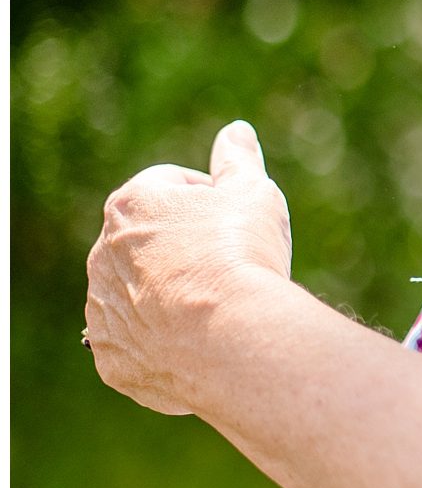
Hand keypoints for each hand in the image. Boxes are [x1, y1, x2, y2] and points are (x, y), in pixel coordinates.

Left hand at [84, 121, 293, 414]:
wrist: (231, 337)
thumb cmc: (241, 256)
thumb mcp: (252, 195)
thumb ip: (238, 161)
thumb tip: (236, 131)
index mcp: (131, 204)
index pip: (172, 185)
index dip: (213, 198)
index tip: (240, 222)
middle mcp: (103, 253)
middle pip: (151, 241)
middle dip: (186, 248)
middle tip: (232, 265)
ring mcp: (102, 309)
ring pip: (139, 293)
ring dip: (171, 294)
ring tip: (218, 307)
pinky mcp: (109, 356)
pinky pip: (136, 342)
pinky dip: (164, 341)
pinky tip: (200, 341)